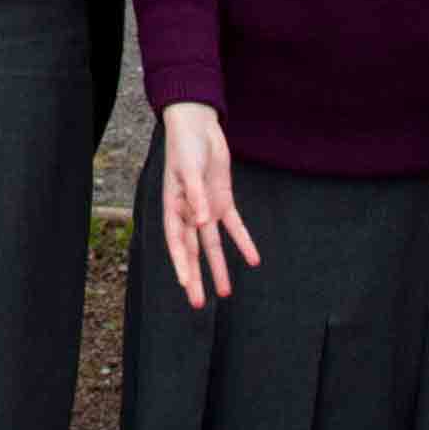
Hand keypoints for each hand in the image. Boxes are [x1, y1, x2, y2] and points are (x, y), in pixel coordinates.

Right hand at [157, 103, 260, 309]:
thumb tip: (201, 222)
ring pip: (213, 245)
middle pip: (192, 250)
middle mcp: (189, 212)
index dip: (180, 263)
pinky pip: (234, 226)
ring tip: (225, 293)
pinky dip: (243, 242)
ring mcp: (207, 208)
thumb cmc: (186, 146)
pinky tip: (254, 260)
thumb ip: (195, 195)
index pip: (176, 241)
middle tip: (198, 303)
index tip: (186, 284)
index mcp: (174, 206)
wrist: (198, 126)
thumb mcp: (188, 169)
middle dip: (196, 276)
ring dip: (219, 267)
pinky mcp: (223, 201)